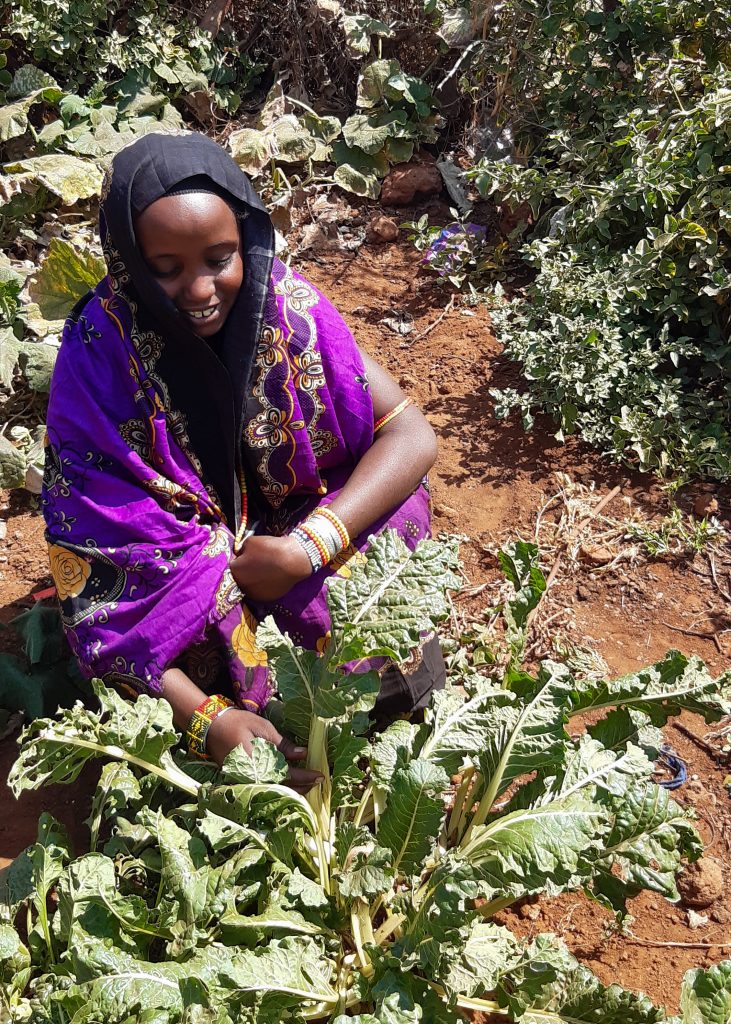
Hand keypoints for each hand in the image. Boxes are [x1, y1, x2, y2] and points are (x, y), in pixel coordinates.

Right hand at [206, 707, 322, 792]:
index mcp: (255, 763)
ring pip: (273, 791)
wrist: (211, 727)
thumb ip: (282, 744)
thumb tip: (303, 754)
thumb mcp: (263, 728)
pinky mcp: (242, 780)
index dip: (304, 776)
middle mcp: (250, 777)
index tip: (320, 776)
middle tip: (319, 782)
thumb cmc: (237, 722)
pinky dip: (280, 787)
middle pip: (281, 788)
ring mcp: (244, 781)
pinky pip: (265, 787)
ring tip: (309, 785)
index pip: (285, 775)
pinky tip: (291, 784)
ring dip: (292, 789)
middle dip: (302, 787)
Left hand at [229, 534, 311, 601]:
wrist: (293, 561)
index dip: (242, 558)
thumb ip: (241, 549)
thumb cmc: (270, 548)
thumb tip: (241, 554)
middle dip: (246, 570)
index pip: (234, 563)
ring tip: (266, 570)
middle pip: (241, 576)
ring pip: (251, 585)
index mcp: (235, 570)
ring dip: (255, 579)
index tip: (250, 554)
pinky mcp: (266, 598)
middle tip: (258, 562)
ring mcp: (254, 594)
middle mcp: (241, 585)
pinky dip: (264, 585)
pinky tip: (272, 577)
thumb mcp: (250, 541)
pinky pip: (262, 591)